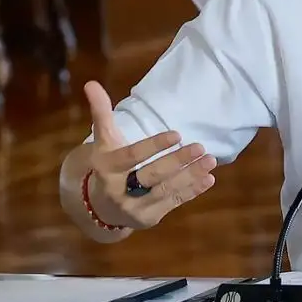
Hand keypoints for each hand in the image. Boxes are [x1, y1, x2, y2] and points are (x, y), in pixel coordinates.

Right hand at [81, 80, 217, 229]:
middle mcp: (117, 190)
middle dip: (177, 161)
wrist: (99, 205)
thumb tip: (91, 83)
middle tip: (200, 146)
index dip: (154, 146)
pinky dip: (192, 191)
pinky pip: (173, 203)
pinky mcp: (148, 218)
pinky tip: (208, 178)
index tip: (177, 134)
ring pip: (165, 191)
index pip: (132, 156)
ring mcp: (133, 207)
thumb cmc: (107, 164)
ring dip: (190, 175)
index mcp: (106, 168)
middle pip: (151, 175)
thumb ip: (101, 113)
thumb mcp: (103, 140)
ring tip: (210, 160)